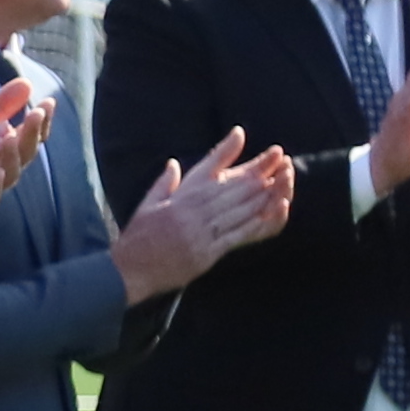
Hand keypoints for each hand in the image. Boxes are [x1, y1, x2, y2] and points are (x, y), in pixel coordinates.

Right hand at [105, 129, 291, 302]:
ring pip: (238, 210)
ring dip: (262, 196)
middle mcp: (192, 212)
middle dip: (258, 175)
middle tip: (279, 163)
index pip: (212, 171)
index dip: (232, 155)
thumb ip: (164, 183)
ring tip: (281, 184)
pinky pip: (236, 236)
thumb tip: (173, 163)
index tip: (247, 139)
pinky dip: (255, 224)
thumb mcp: (147, 204)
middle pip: (232, 189)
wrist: (129, 270)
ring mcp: (200, 233)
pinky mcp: (206, 253)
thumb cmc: (138, 237)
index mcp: (180, 198)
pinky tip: (269, 215)